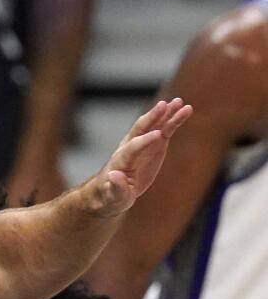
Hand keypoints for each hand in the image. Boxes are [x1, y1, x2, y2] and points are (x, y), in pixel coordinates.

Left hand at [86, 98, 192, 216]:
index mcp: (121, 160)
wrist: (112, 192)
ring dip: (167, 113)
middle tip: (164, 105)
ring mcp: (143, 144)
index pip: (133, 147)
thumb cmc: (112, 196)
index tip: (158, 135)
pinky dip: (174, 120)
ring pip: (155, 125)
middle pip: (141, 129)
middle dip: (152, 117)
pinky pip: (165, 130)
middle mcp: (130, 147)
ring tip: (180, 102)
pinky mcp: (154, 145)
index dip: (144, 142)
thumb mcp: (115, 196)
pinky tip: (185, 111)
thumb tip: (114, 176)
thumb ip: (117, 187)